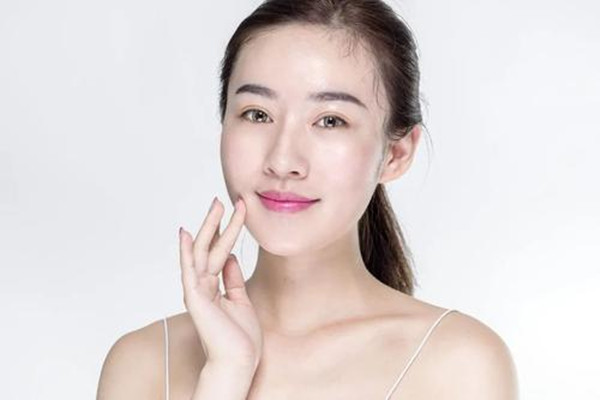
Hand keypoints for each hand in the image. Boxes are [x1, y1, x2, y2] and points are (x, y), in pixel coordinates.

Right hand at [179, 196, 262, 371]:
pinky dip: (187, 252)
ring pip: (203, 252)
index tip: (237, 211)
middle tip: (223, 199)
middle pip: (210, 247)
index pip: (221, 252)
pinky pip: (190, 270)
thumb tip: (232, 258)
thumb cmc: (240, 338)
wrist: (238, 361)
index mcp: (214, 286)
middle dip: (218, 222)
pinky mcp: (195, 298)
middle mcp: (203, 286)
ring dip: (209, 227)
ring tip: (215, 205)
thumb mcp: (241, 300)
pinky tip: (187, 234)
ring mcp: (197, 291)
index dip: (229, 230)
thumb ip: (233, 279)